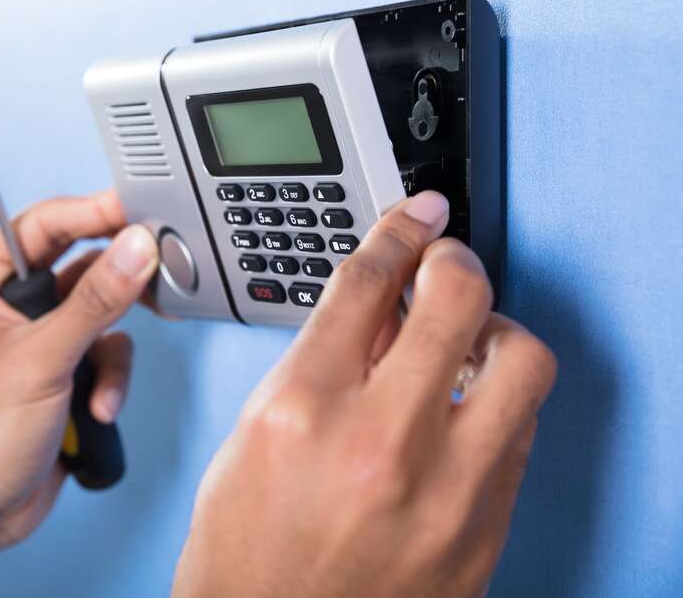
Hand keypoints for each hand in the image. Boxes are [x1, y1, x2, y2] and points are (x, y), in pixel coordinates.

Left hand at [0, 190, 159, 597]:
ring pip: (98, 312)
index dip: (93, 213)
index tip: (138, 211)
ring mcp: (28, 337)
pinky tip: (95, 410)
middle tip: (153, 281)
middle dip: (113, 290)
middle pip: (77, 265)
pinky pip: (100, 351)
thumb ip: (95, 299)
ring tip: (99, 387)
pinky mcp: (53, 369)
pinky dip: (106, 380)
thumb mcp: (41, 360)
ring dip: (108, 352)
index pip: (41, 224)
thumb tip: (135, 247)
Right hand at [172, 191, 556, 597]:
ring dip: (497, 328)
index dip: (397, 232)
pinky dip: (498, 399)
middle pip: (456, 297)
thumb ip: (318, 360)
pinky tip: (468, 403)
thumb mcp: (254, 434)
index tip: (415, 217)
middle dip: (453, 260)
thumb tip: (377, 306)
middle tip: (444, 264)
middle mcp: (379, 443)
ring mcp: (444, 490)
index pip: (366, 283)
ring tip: (469, 339)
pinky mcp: (484, 529)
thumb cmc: (245, 550)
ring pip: (520, 358)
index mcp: (302, 410)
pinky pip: (522, 431)